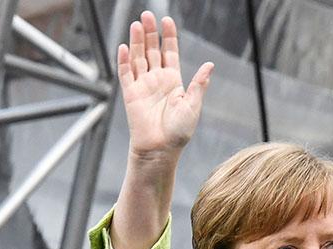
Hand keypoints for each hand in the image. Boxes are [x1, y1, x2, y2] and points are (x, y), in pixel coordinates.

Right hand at [118, 12, 212, 160]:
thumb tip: (209, 65)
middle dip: (149, 33)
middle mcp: (156, 80)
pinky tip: (123, 47)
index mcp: (173, 80)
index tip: (166, 20)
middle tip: (147, 15)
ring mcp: (142, 86)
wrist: (160, 150)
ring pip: (138, 58)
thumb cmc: (178, 133)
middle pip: (151, 50)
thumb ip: (198, 85)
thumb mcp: (193, 106)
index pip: (169, 52)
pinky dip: (124, 61)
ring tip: (136, 25)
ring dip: (136, 42)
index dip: (168, 36)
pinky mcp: (130, 95)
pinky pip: (126, 74)